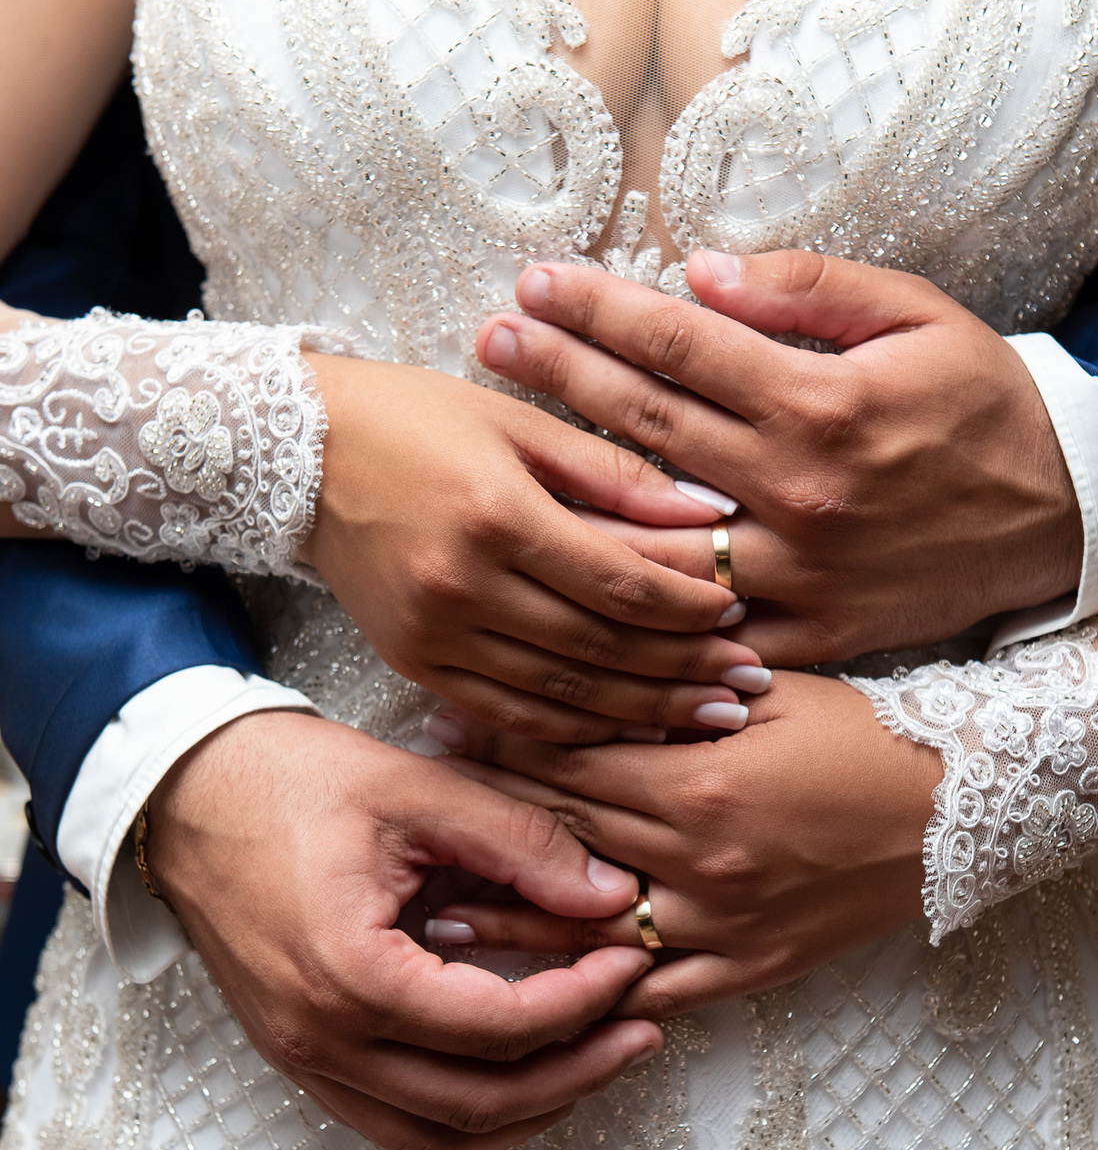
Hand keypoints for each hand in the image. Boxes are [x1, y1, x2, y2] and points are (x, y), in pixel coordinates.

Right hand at [148, 709, 662, 1149]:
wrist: (186, 791)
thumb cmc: (290, 781)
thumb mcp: (419, 791)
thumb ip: (521, 844)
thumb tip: (609, 895)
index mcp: (351, 973)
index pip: (499, 1027)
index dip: (582, 1001)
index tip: (630, 960)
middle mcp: (322, 1039)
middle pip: (478, 1103)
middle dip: (576, 1071)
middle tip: (640, 1030)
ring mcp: (304, 1058)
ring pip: (437, 1136)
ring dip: (526, 1111)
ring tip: (594, 1061)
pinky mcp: (301, 1056)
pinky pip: (394, 1122)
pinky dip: (466, 1116)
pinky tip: (518, 1074)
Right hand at [299, 356, 765, 740]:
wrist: (300, 454)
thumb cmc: (418, 419)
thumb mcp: (518, 422)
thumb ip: (614, 473)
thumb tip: (707, 514)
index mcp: (498, 513)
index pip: (621, 583)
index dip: (688, 608)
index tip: (740, 613)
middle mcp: (463, 584)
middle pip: (599, 648)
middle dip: (682, 670)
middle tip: (745, 684)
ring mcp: (434, 634)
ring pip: (560, 694)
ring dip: (642, 711)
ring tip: (708, 716)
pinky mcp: (413, 663)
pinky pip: (509, 714)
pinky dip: (573, 727)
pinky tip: (625, 730)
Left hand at [424, 674, 940, 1019]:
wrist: (961, 811)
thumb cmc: (868, 734)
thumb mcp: (774, 690)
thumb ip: (677, 691)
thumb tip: (590, 673)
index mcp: (698, 783)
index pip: (570, 764)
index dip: (500, 746)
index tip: (443, 734)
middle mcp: (699, 863)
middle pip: (566, 841)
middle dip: (489, 826)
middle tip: (417, 823)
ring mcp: (723, 925)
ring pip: (592, 928)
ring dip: (514, 922)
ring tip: (439, 917)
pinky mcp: (751, 968)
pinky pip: (661, 987)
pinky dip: (601, 989)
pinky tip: (546, 991)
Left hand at [474, 251, 1082, 663]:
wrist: (1057, 519)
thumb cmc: (980, 405)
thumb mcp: (917, 317)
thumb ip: (807, 290)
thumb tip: (699, 271)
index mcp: (821, 404)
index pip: (680, 346)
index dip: (599, 309)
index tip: (535, 281)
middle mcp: (797, 492)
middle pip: (646, 427)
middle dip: (558, 373)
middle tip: (491, 337)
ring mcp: (796, 573)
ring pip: (653, 532)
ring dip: (569, 484)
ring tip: (500, 446)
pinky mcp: (807, 634)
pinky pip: (701, 623)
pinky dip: (638, 600)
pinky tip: (572, 566)